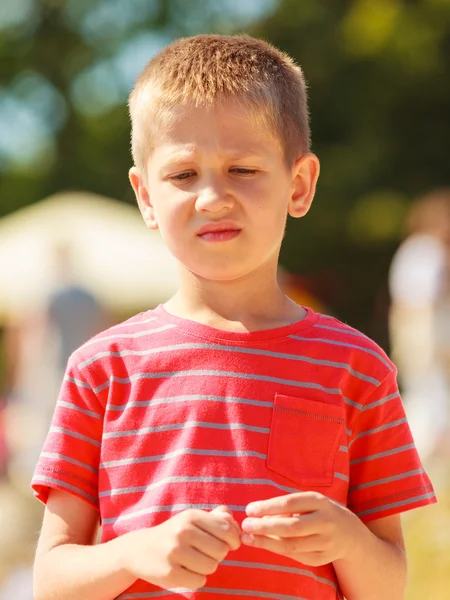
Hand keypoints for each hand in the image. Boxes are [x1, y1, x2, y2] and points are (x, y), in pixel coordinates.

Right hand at [120, 506, 240, 589]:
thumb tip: (234, 521)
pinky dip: (196, 579)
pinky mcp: (169, 573)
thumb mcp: (191, 519)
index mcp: (191, 516)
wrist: (138, 549)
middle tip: (204, 553)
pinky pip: (199, 581)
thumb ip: (216, 517)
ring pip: (211, 567)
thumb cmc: (173, 533)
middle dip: (217, 555)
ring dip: (207, 567)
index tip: (228, 544)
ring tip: (194, 562)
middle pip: (221, 551)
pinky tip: (186, 571)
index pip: (226, 530)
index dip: (233, 540)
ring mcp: (175, 552)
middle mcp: (183, 532)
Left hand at [241, 492, 361, 566]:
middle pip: (291, 527)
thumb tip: (257, 513)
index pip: (290, 503)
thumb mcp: (310, 502)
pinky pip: (296, 556)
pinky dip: (278, 550)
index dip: (268, 507)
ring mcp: (326, 543)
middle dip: (265, 527)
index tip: (249, 510)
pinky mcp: (322, 559)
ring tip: (248, 538)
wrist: (351, 534)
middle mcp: (326, 522)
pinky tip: (264, 545)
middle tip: (245, 526)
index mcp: (320, 502)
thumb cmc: (321, 512)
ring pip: (292, 545)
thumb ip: (288, 506)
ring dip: (266, 543)